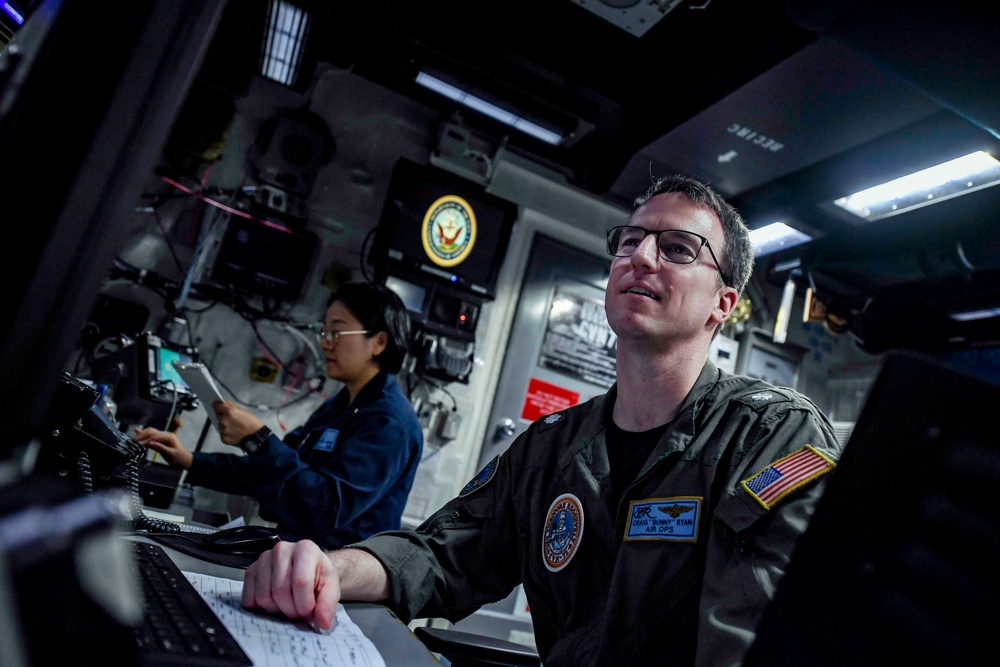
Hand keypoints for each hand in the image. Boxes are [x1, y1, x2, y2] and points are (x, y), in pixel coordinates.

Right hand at [132, 427, 192, 468]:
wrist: (184, 458)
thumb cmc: (178, 457)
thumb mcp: (170, 454)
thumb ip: (160, 448)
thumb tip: (149, 443)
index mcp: (169, 437)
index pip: (155, 437)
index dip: (147, 441)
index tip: (140, 446)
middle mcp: (166, 434)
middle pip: (151, 432)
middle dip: (142, 435)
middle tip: (134, 440)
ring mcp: (163, 435)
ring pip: (150, 432)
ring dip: (142, 434)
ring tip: (134, 439)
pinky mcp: (160, 438)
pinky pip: (151, 434)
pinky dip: (144, 433)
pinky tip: (137, 430)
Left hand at [213, 401, 264, 445]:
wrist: (256, 437)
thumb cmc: (252, 423)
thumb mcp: (244, 410)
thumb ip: (232, 406)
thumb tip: (224, 403)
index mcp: (229, 412)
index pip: (217, 406)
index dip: (217, 405)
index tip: (217, 404)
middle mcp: (224, 421)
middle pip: (218, 415)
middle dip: (222, 416)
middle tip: (231, 419)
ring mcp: (223, 430)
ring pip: (220, 425)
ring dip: (224, 425)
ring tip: (234, 427)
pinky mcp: (223, 438)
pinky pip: (222, 433)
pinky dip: (226, 433)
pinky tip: (234, 433)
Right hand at [242, 541, 388, 631]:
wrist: (308, 569)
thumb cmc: (319, 577)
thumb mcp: (331, 588)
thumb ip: (328, 604)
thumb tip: (322, 622)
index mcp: (305, 549)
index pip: (300, 583)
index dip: (305, 605)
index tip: (311, 612)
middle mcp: (282, 549)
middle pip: (280, 592)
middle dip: (292, 610)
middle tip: (300, 610)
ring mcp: (263, 559)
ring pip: (264, 597)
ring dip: (277, 610)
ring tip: (289, 605)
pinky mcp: (251, 571)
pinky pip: (249, 599)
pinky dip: (261, 608)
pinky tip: (275, 603)